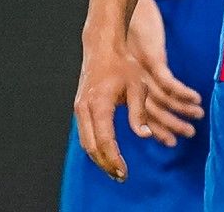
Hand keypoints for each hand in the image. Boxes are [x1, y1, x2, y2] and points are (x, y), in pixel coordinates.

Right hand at [73, 35, 150, 183]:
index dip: (115, 159)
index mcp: (99, 104)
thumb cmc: (124, 65)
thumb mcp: (138, 87)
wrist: (102, 48)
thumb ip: (139, 113)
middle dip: (105, 164)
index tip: (125, 172)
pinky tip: (107, 154)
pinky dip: (95, 147)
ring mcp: (79, 109)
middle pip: (92, 146)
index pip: (105, 140)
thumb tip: (144, 136)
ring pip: (86, 143)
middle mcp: (85, 109)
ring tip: (114, 170)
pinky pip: (85, 134)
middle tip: (121, 176)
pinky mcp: (80, 108)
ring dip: (99, 158)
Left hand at [127, 0, 203, 144]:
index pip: (145, 114)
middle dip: (171, 126)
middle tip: (188, 135)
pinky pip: (169, 82)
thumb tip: (160, 93)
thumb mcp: (140, 56)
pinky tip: (196, 98)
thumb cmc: (134, 32)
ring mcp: (144, 73)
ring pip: (163, 100)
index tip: (171, 142)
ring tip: (199, 116)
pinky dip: (183, 93)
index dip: (158, 129)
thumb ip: (149, 76)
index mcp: (133, 86)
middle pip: (154, 111)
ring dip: (181, 110)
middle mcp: (137, 84)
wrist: (128, 10)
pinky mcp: (153, 60)